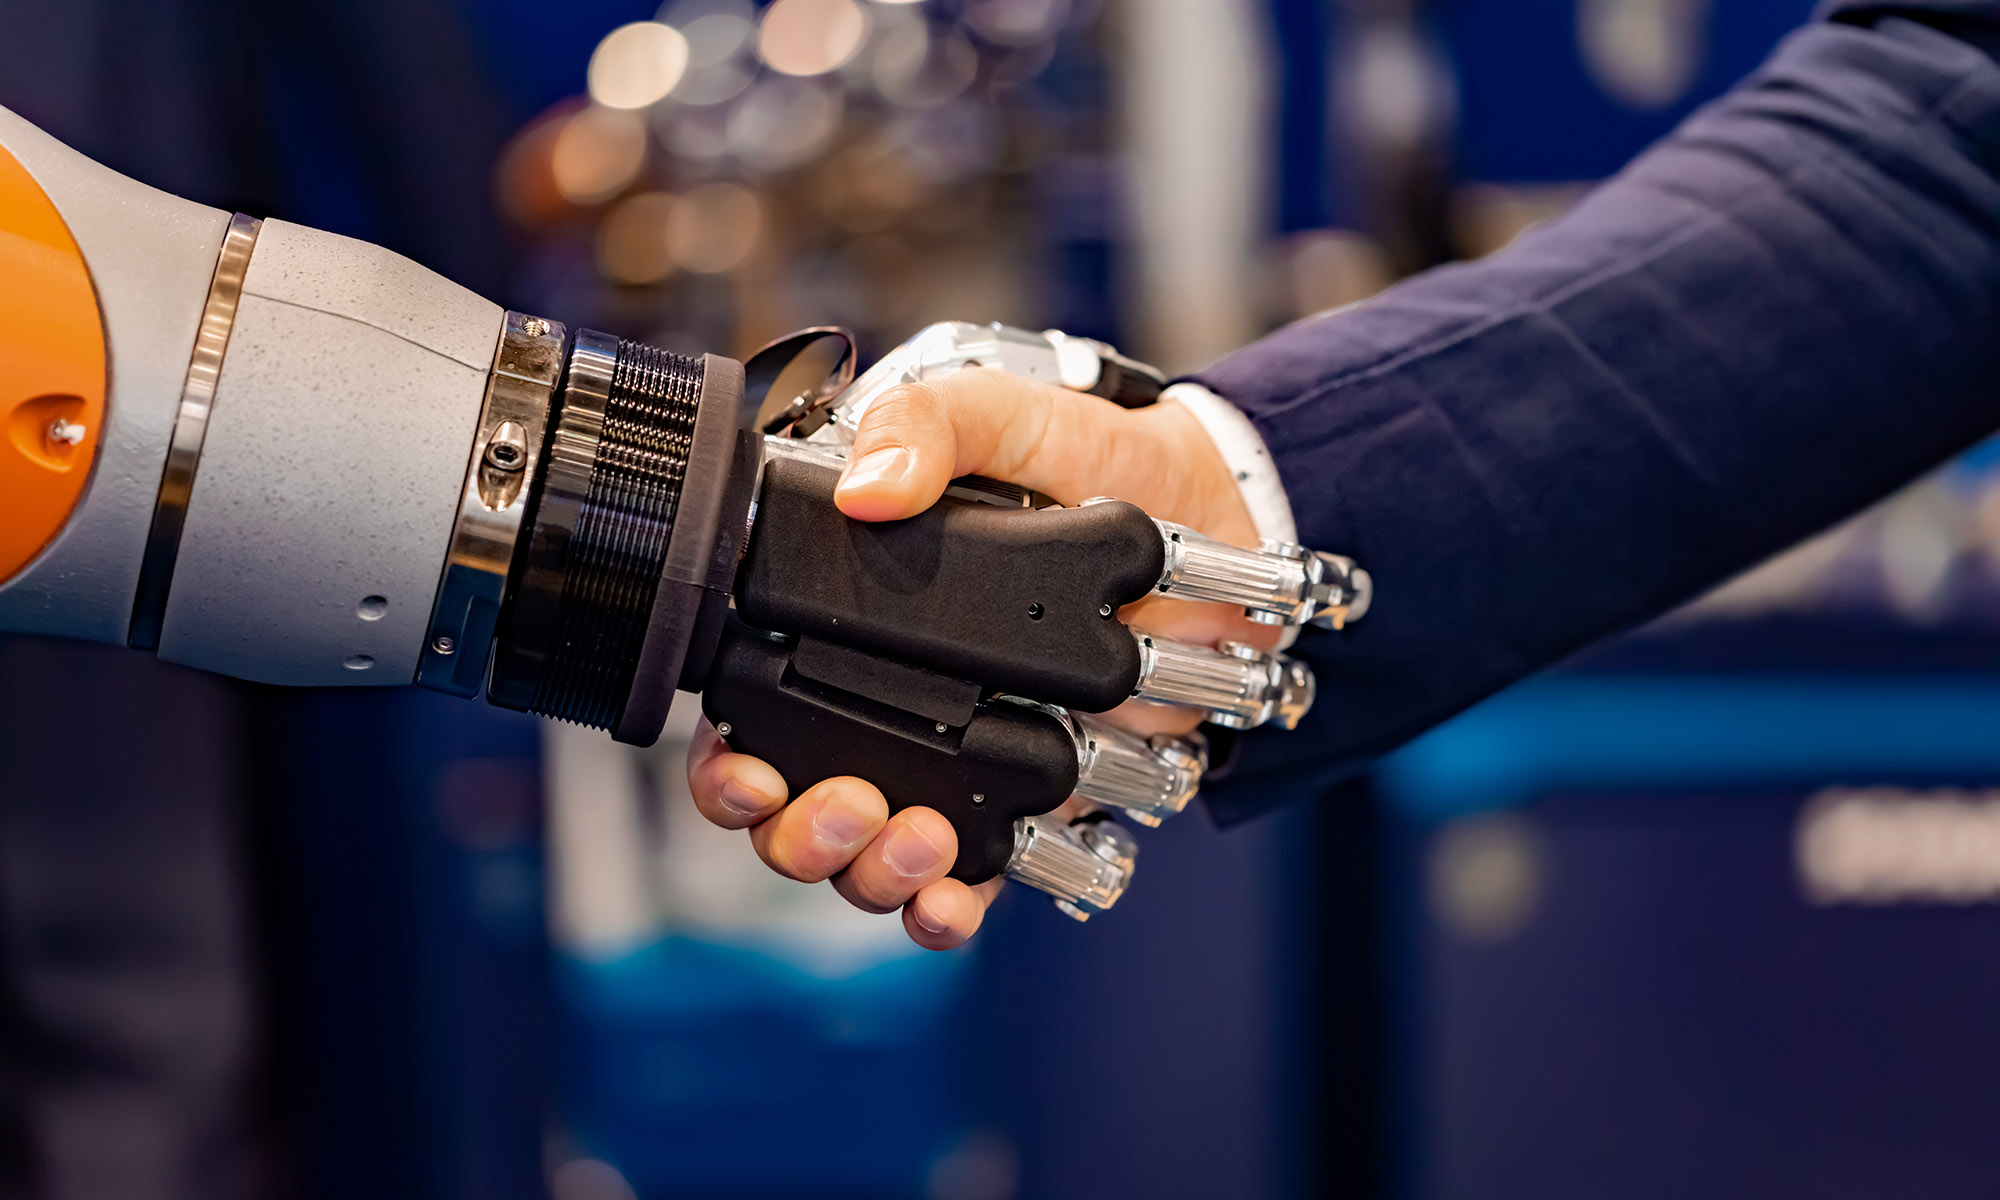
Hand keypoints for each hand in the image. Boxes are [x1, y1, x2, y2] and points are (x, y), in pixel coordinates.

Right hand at [687, 368, 1271, 947]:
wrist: (1216, 518)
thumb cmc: (1095, 460)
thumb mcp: (1006, 414)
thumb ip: (932, 424)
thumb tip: (866, 489)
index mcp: (849, 617)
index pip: (747, 709)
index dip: (727, 759)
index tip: (749, 771)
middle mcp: (884, 702)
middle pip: (792, 808)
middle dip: (798, 834)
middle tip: (847, 808)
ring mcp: (952, 762)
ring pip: (869, 857)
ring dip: (874, 872)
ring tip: (922, 839)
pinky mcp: (1022, 802)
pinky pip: (965, 881)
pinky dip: (946, 908)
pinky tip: (952, 902)